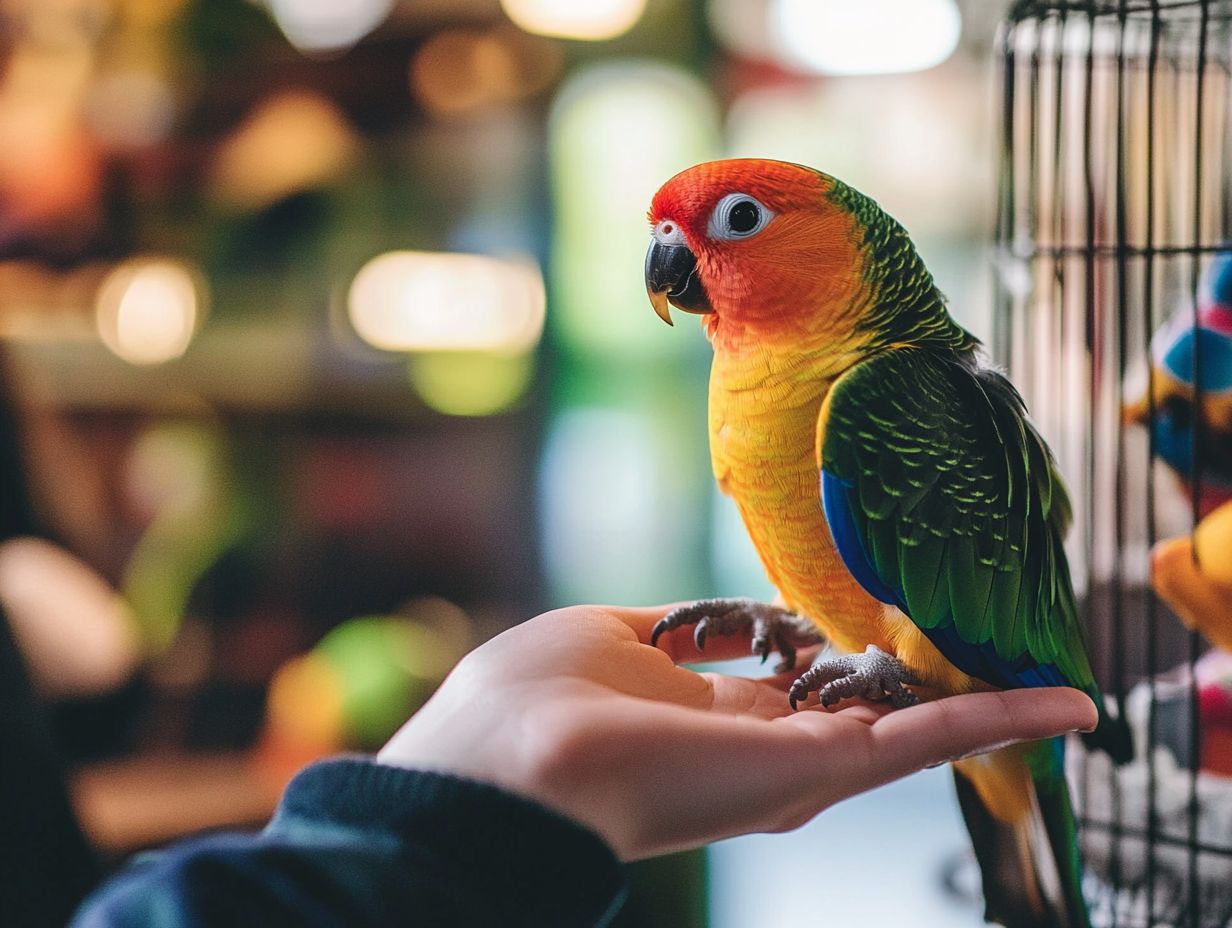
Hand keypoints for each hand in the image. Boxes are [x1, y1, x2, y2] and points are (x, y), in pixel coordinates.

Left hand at [377, 604, 1096, 860]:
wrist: (514, 765)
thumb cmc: (537, 701)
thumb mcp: (618, 641)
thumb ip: (688, 634)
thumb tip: (732, 620)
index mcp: (707, 712)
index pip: (799, 682)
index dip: (851, 655)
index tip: (898, 623)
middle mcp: (760, 746)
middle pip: (864, 711)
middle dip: (930, 684)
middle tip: (1003, 647)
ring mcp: (793, 764)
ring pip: (910, 731)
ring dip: (985, 704)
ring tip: (1056, 680)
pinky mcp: (817, 770)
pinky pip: (922, 741)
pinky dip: (997, 719)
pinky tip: (1061, 704)